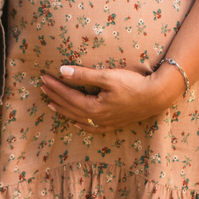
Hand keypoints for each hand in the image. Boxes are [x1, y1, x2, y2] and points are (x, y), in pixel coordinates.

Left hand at [41, 63, 183, 130]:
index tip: (43, 77)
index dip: (55, 86)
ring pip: (78, 118)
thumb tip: (62, 71)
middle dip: (55, 96)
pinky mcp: (114, 123)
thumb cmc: (133, 84)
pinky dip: (81, 124)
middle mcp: (96, 119)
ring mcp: (105, 123)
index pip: (68, 96)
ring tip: (51, 104)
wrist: (157, 96)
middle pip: (70, 107)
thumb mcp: (107, 76)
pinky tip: (76, 123)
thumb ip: (83, 75)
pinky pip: (92, 128)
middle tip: (42, 87)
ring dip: (64, 110)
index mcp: (93, 108)